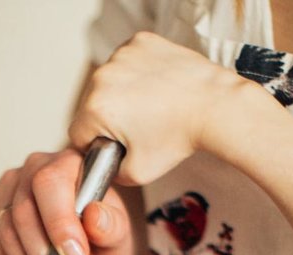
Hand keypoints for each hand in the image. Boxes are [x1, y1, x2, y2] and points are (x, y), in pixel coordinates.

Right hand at [0, 148, 141, 254]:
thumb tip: (94, 216)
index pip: (51, 182)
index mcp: (68, 163)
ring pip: (6, 233)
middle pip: (22, 212)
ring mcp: (8, 192)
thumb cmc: (104, 240)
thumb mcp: (119, 237)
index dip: (58, 221)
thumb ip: (111, 226)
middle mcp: (33, 170)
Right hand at [68, 32, 253, 184]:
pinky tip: (154, 87)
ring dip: (121, 94)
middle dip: (109, 118)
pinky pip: (127, 62)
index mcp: (96, 108)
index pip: (77, 133)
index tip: (114, 145)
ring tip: (148, 107)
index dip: (95, 144)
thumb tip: (103, 166)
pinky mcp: (140, 42)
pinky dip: (137, 73)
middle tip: (138, 127)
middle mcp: (104, 76)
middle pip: (91, 105)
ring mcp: (122, 55)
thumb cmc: (180, 136)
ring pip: (108, 82)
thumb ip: (110, 174)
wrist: (214, 106)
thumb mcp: (137, 174)